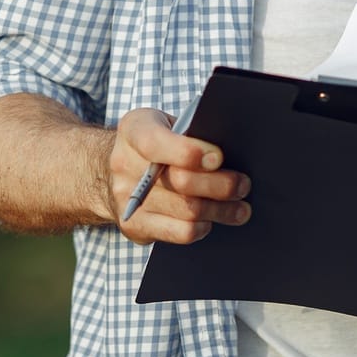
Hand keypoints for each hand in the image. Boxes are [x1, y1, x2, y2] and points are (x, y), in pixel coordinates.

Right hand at [107, 108, 251, 245]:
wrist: (114, 170)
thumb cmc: (155, 144)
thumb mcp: (166, 124)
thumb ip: (190, 134)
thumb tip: (227, 154)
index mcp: (134, 129)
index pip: (156, 143)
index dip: (189, 152)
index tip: (218, 158)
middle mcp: (124, 164)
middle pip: (179, 181)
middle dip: (219, 185)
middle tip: (243, 185)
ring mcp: (127, 198)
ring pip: (186, 210)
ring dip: (221, 210)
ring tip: (240, 207)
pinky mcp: (135, 225)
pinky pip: (180, 232)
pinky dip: (203, 227)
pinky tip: (211, 219)